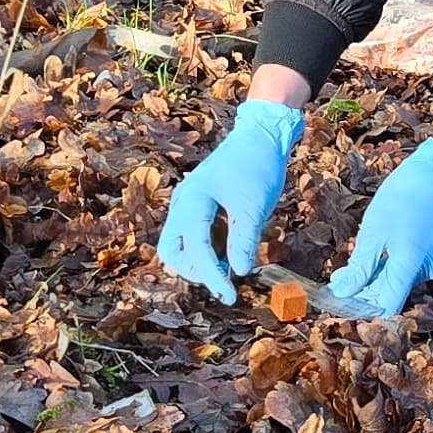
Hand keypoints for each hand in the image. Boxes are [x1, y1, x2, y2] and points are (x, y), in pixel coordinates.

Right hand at [157, 96, 303, 302]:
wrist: (261, 135)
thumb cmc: (257, 165)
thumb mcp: (254, 206)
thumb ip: (244, 240)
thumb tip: (239, 273)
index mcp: (192, 200)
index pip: (194, 248)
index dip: (211, 275)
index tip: (230, 296)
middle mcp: (182, 203)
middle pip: (172, 250)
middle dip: (194, 270)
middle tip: (224, 281)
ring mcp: (187, 204)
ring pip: (179, 245)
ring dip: (199, 262)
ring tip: (228, 268)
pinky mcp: (198, 207)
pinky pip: (192, 236)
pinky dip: (206, 251)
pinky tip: (229, 254)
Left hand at [330, 137, 432, 318]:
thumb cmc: (406, 195)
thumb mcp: (375, 230)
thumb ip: (360, 266)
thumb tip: (343, 293)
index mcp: (411, 266)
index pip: (385, 306)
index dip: (361, 305)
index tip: (340, 293)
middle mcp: (427, 270)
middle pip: (391, 292)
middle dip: (364, 287)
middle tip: (340, 274)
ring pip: (398, 278)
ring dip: (376, 273)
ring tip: (360, 251)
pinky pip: (409, 266)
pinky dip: (391, 262)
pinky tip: (379, 244)